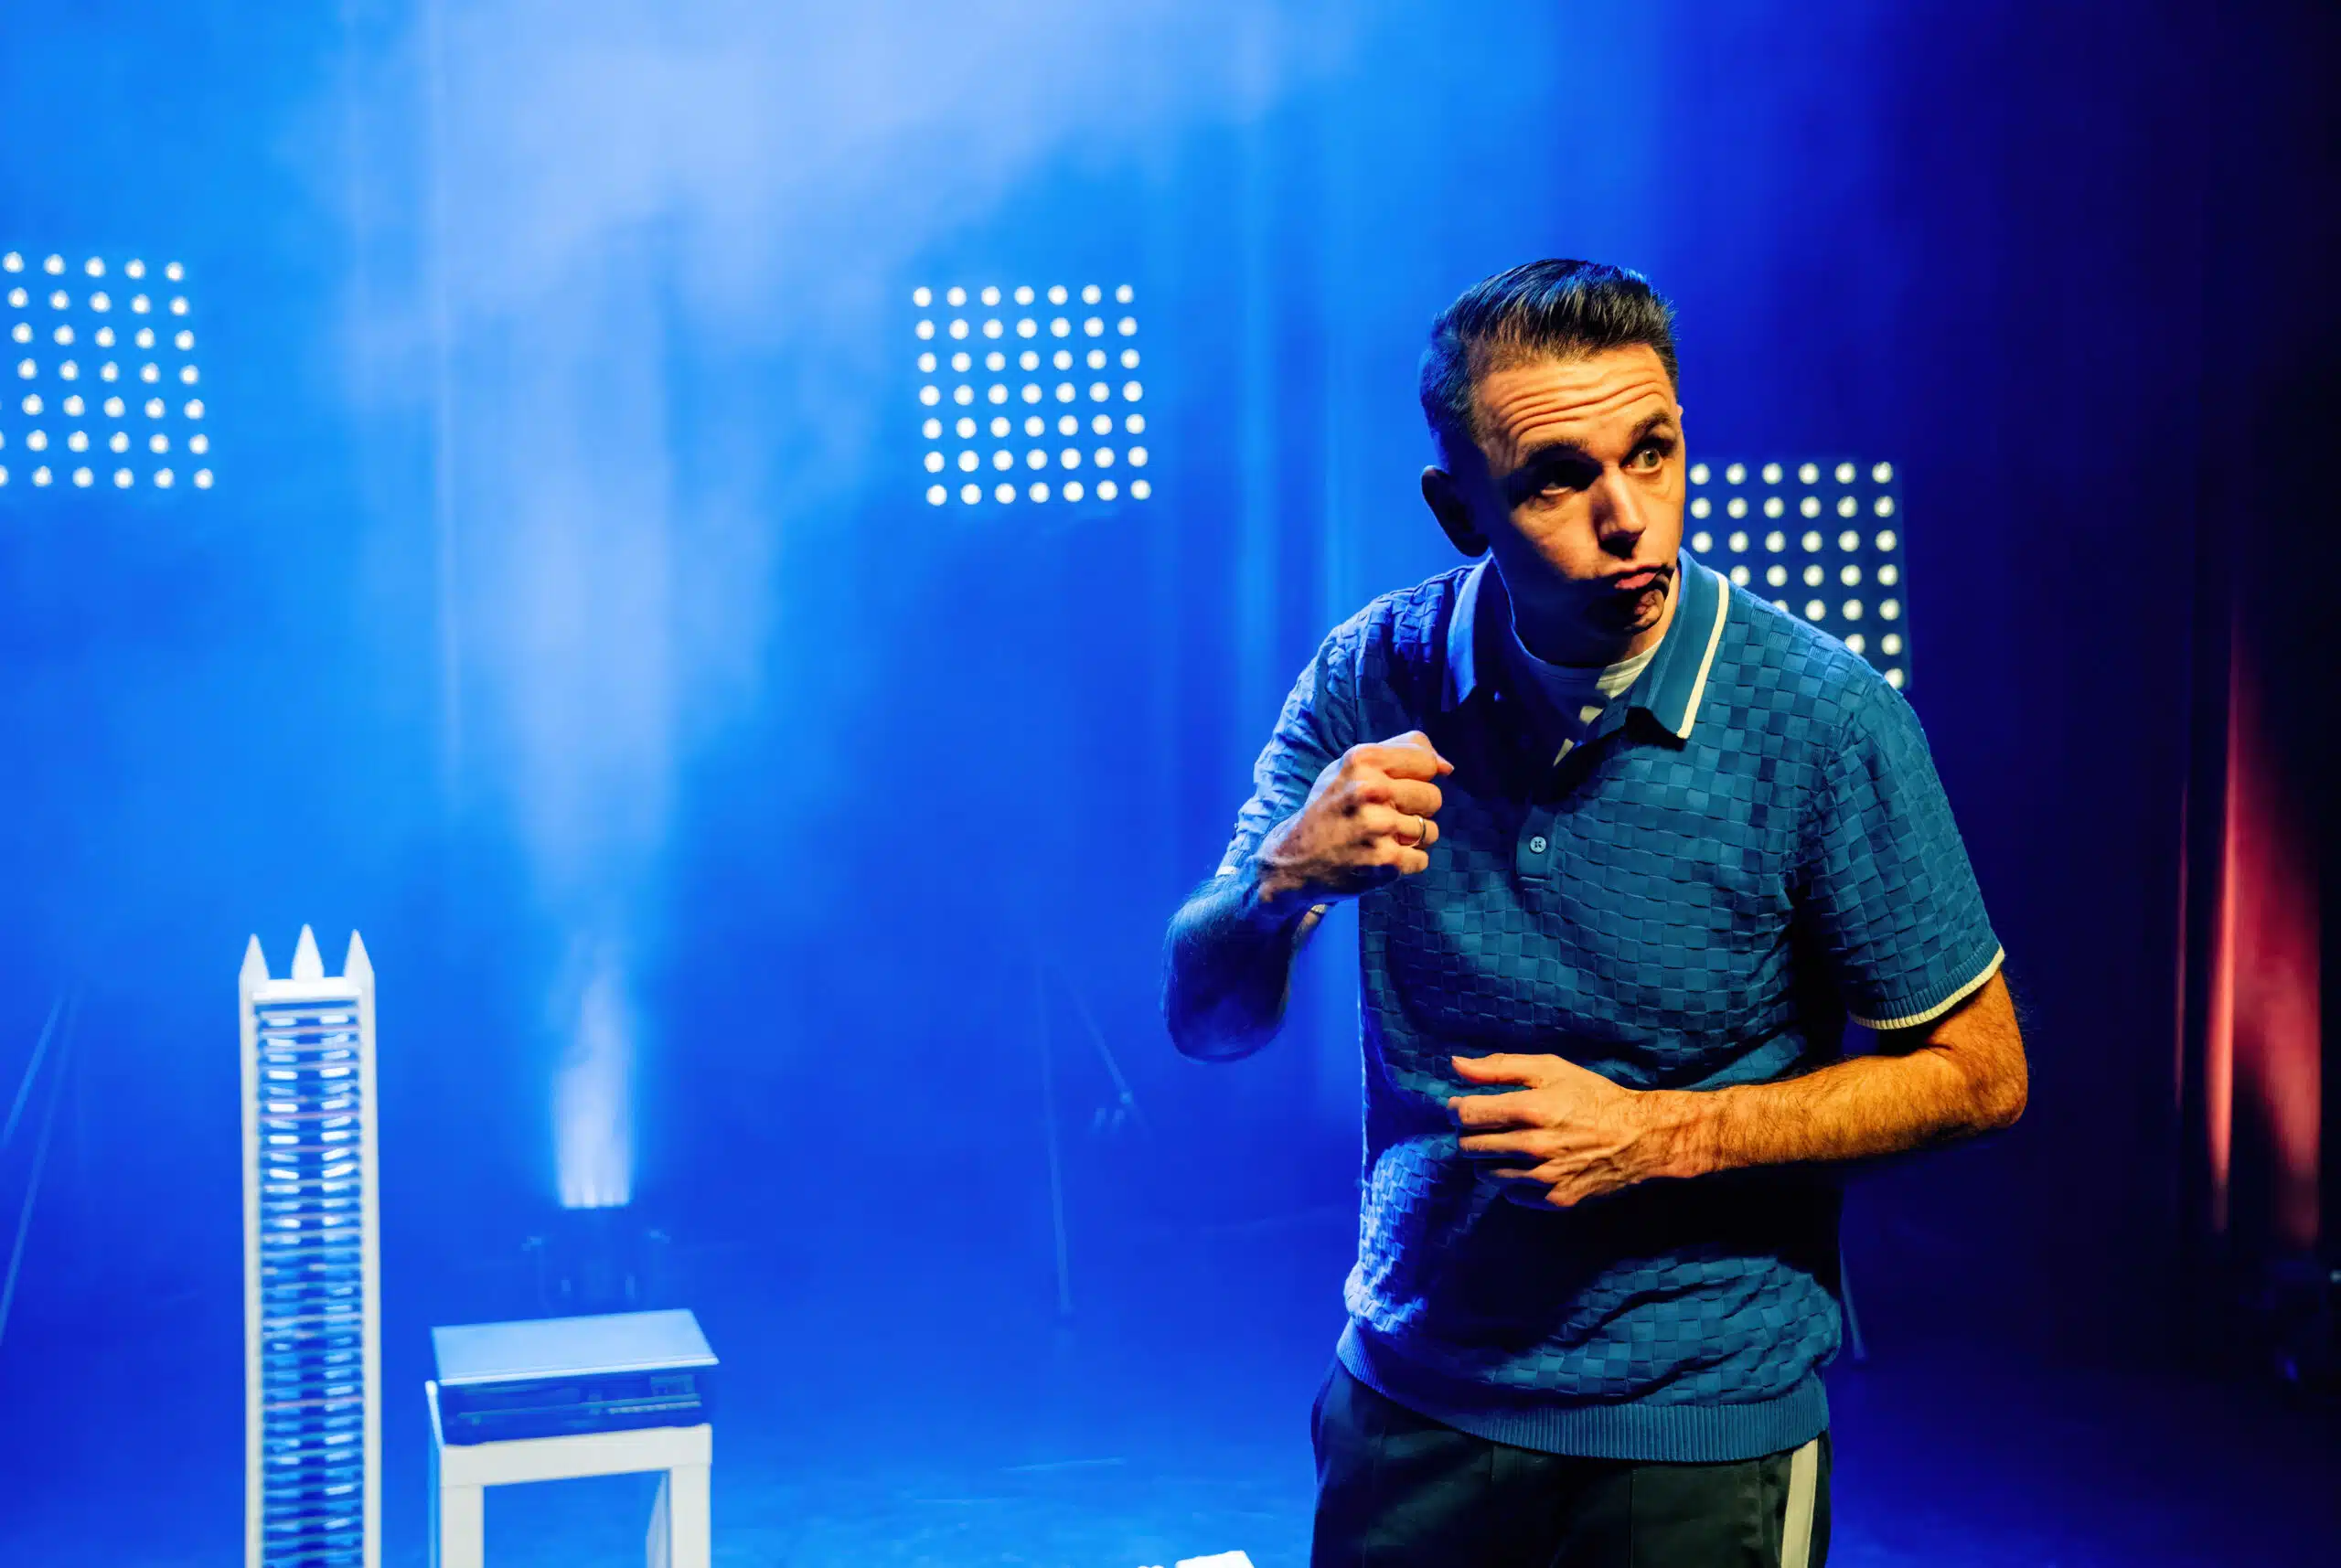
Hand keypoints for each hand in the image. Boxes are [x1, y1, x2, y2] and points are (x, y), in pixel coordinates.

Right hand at [1254, 731, 1452, 906]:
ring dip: (1411, 838)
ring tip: (1379, 837)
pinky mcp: (1385, 861)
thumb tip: (1447, 767)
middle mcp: (1369, 790)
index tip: (1396, 786)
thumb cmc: (1333, 806)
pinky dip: (1405, 862)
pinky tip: (1377, 857)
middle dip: (1415, 809)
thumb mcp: (1352, 767)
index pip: (1427, 761)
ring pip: (1430, 830)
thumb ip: (1400, 752)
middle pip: (1433, 797)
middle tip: (1383, 816)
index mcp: (1362, 760)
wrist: (1296, 858)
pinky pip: (1421, 859)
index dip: (1418, 776)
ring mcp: (1378, 827)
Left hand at [1448, 1053, 1691, 1207]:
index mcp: (1529, 1109)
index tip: (1463, 1107)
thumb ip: (1499, 1067)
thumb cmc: (1592, 1097)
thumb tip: (1455, 1065)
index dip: (1456, 1110)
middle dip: (1471, 1134)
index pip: (1465, 1115)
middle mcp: (1532, 1147)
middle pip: (1469, 1146)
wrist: (1639, 1137)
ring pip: (1485, 1174)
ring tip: (1509, 1145)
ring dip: (1488, 1159)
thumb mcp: (1550, 1069)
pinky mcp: (1554, 1200)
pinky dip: (1511, 1180)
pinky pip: (1510, 1194)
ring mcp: (1543, 1178)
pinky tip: (1528, 1165)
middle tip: (1489, 1126)